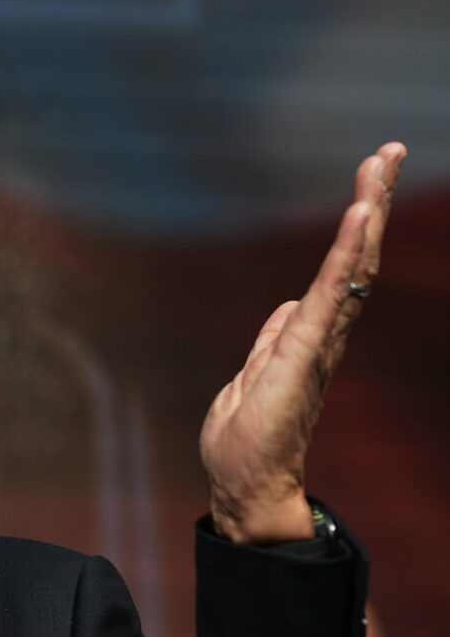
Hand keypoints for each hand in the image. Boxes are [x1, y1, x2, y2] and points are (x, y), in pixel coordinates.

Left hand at [200, 142, 404, 543]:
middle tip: (391, 150)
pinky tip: (362, 213)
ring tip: (383, 163)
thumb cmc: (248, 441)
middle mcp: (324, 333)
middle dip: (373, 201)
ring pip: (352, 266)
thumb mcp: (252, 376)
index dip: (356, 226)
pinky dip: (348, 251)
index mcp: (309, 335)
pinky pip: (334, 294)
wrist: (246, 486)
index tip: (371, 180)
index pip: (341, 270)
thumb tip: (290, 307)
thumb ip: (274, 339)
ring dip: (367, 211)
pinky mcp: (305, 351)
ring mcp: (318, 341)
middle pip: (356, 256)